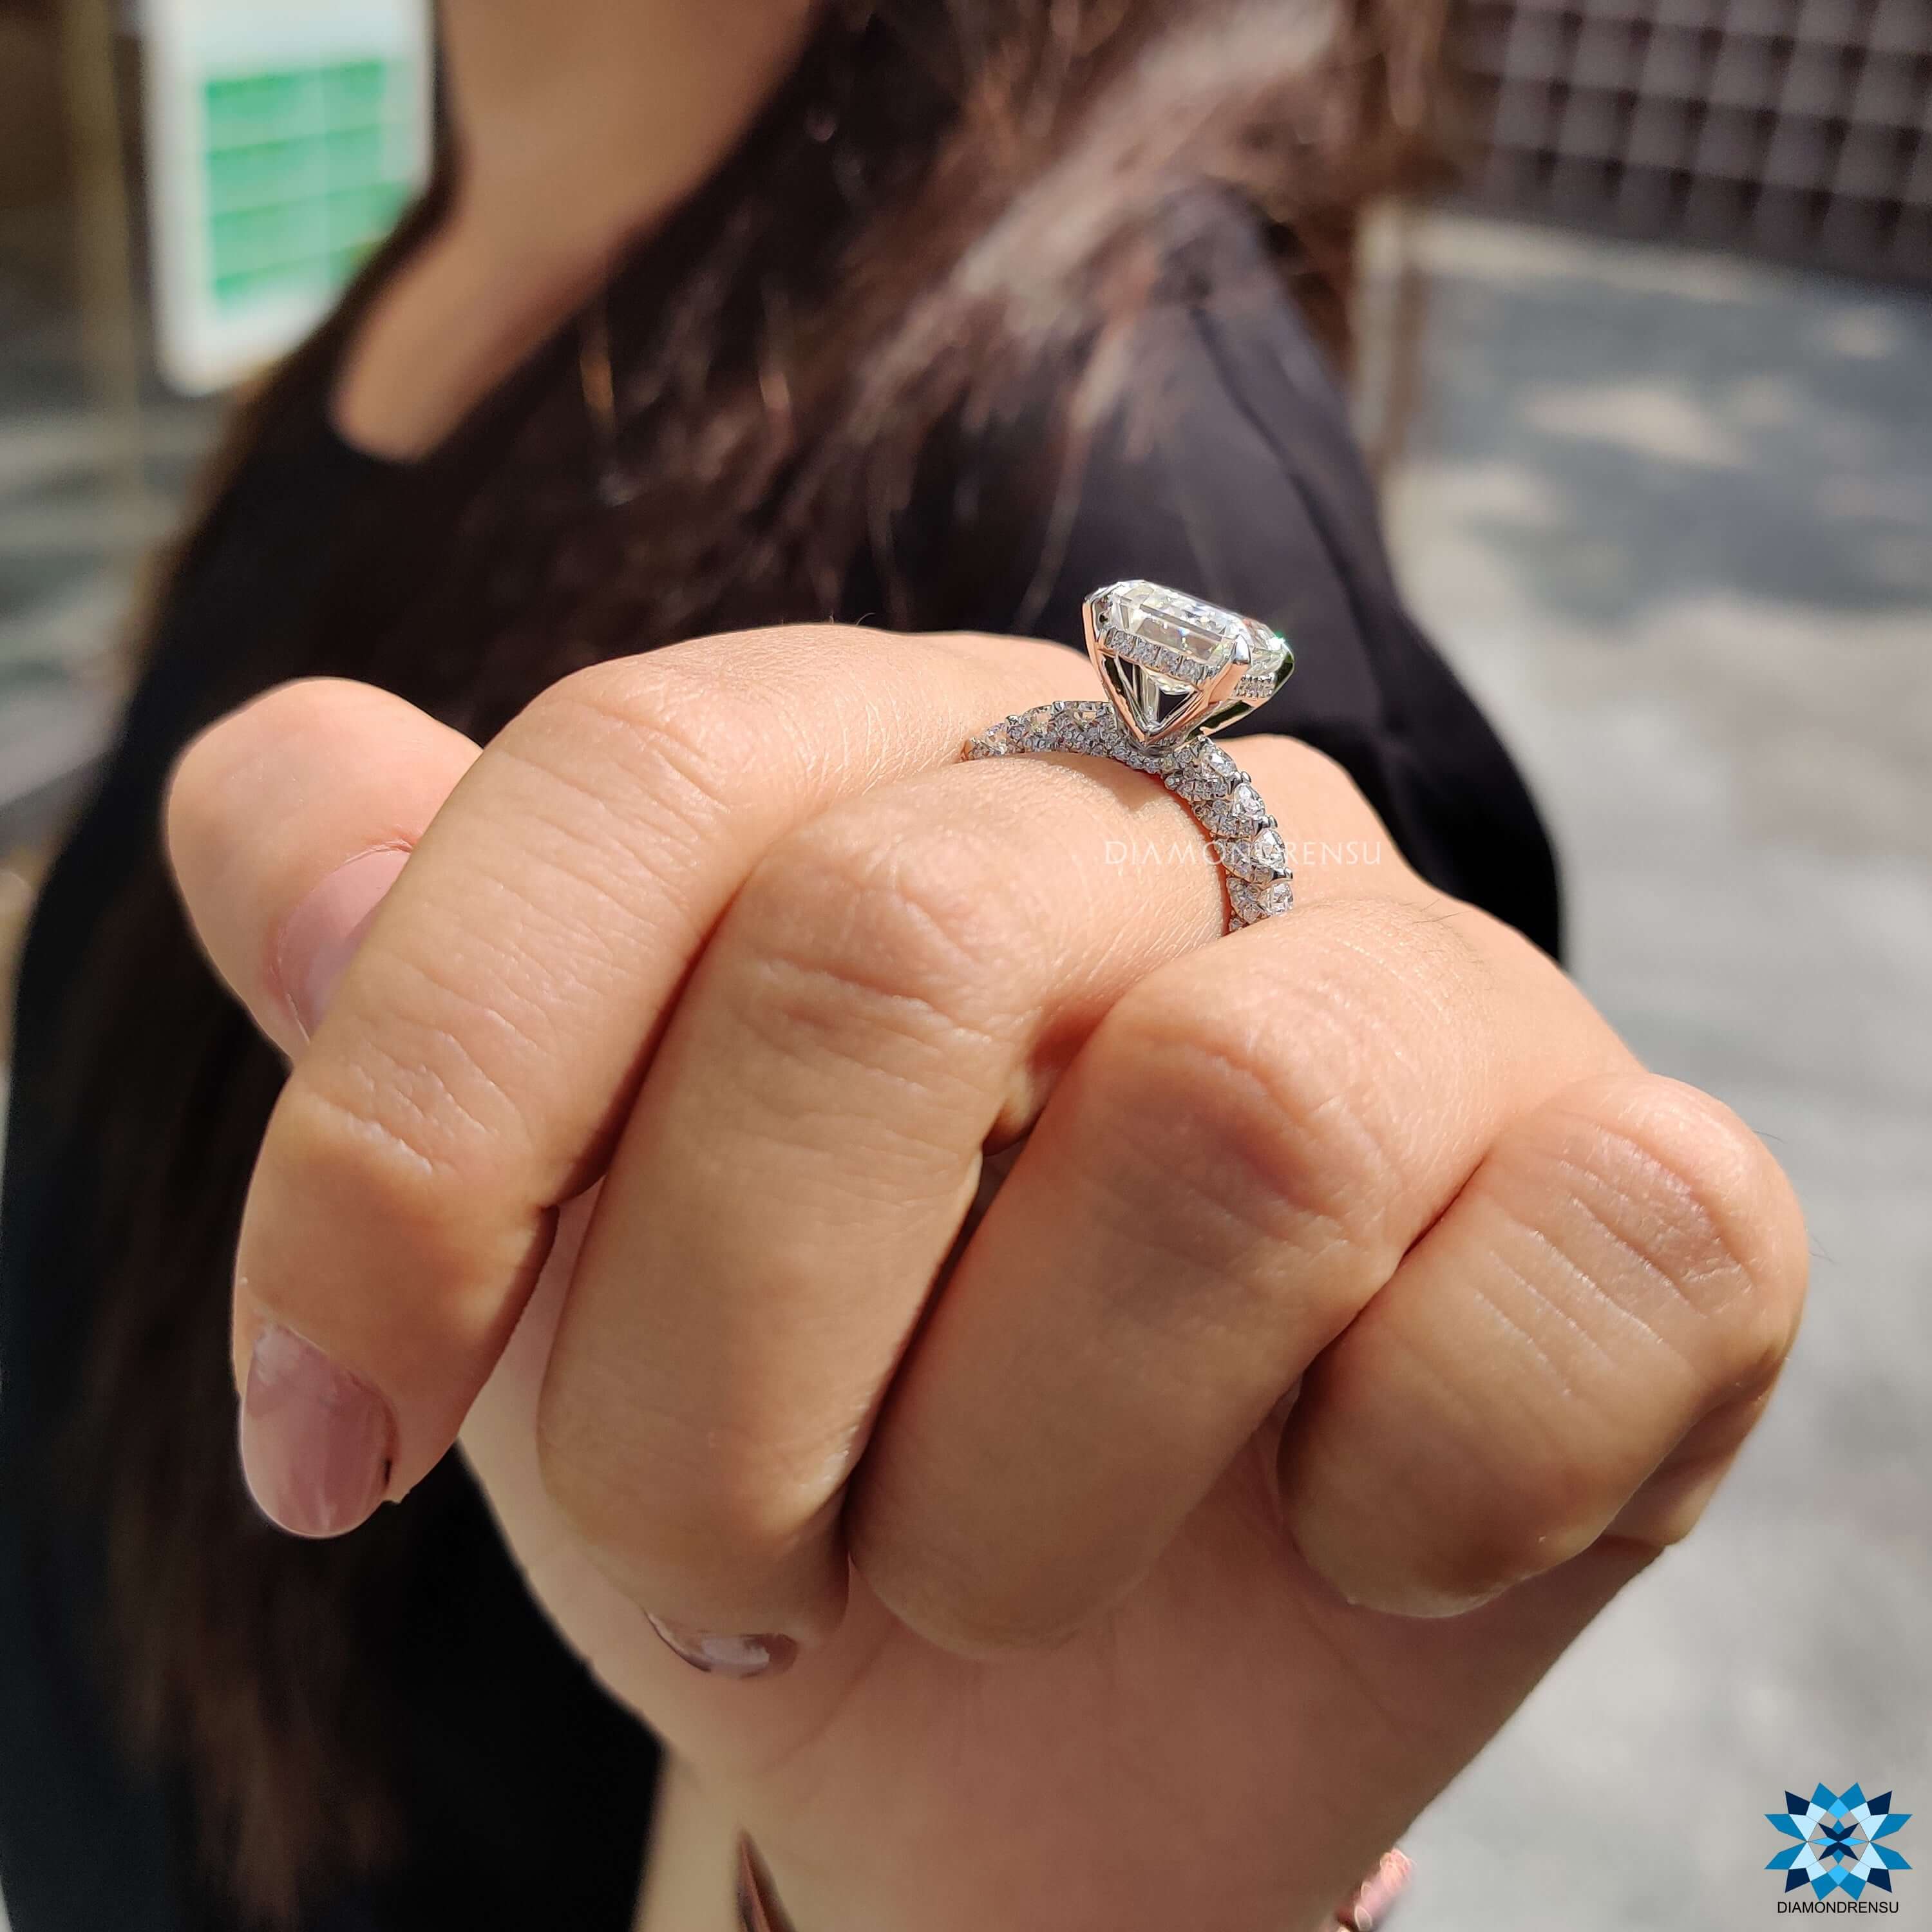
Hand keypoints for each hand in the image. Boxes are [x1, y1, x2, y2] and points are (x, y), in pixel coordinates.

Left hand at [167, 627, 1805, 1931]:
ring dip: (1027, 1485)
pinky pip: (1568, 1280)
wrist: (1063, 1705)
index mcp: (891, 774)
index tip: (330, 1445)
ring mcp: (1443, 989)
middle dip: (721, 1369)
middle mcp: (1178, 819)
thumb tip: (281, 828)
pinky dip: (1402, 1496)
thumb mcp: (548, 1266)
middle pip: (891, 954)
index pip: (633, 775)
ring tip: (996, 1569)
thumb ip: (407, 1025)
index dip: (420, 1127)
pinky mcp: (1653, 1183)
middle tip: (722, 1552)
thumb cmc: (798, 1447)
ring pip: (1232, 1136)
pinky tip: (1338, 1533)